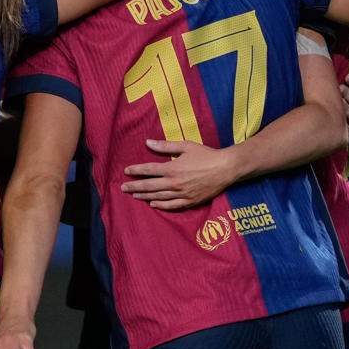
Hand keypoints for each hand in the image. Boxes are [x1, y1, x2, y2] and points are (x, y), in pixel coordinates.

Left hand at [120, 139, 238, 209]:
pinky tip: (153, 204)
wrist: (225, 168)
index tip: (126, 171)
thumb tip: (147, 142)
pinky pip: (172, 205)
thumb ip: (165, 146)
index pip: (148, 170)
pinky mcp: (190, 201)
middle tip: (123, 188)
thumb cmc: (206, 155)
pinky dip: (161, 206)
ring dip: (144, 196)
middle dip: (135, 187)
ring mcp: (182, 194)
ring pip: (159, 197)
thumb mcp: (185, 146)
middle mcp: (174, 183)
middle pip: (149, 186)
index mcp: (172, 168)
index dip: (136, 171)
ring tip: (134, 196)